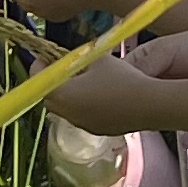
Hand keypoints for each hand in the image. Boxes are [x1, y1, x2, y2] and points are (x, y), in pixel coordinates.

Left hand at [37, 48, 157, 133]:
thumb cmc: (121, 78)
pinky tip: (99, 94)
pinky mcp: (96, 130)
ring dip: (68, 94)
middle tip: (63, 67)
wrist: (148, 105)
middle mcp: (67, 114)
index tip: (45, 56)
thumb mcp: (97, 59)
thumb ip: (78, 58)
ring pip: (66, 108)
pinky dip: (82, 104)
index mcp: (62, 95)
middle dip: (52, 82)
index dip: (40, 66)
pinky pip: (81, 115)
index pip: (39, 80)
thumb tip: (71, 59)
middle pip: (49, 97)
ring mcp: (82, 125)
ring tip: (82, 79)